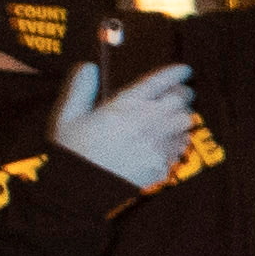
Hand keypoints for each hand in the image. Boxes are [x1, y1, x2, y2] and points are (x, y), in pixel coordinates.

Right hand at [48, 54, 200, 189]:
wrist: (82, 188)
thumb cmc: (74, 153)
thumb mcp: (68, 117)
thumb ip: (81, 89)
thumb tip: (88, 67)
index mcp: (124, 107)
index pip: (160, 82)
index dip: (176, 73)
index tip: (184, 70)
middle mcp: (146, 122)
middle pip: (181, 100)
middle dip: (182, 93)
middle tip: (178, 93)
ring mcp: (157, 145)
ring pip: (186, 122)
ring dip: (182, 116)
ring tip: (174, 115)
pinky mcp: (162, 164)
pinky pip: (182, 146)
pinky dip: (180, 139)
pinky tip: (170, 139)